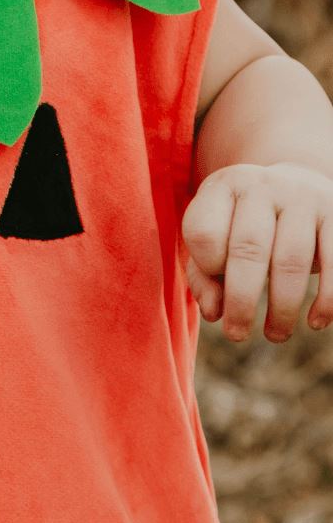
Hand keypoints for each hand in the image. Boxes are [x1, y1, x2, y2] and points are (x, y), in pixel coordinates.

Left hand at [181, 162, 332, 342]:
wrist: (295, 187)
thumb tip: (214, 313)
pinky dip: (327, 299)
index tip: (216, 286)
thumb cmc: (244, 223)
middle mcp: (262, 186)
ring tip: (274, 335)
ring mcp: (303, 198)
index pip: (204, 232)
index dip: (206, 267)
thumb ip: (203, 274)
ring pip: (290, 260)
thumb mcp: (216, 236)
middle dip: (241, 300)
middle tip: (237, 335)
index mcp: (224, 187)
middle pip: (248, 249)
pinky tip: (315, 322)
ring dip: (282, 307)